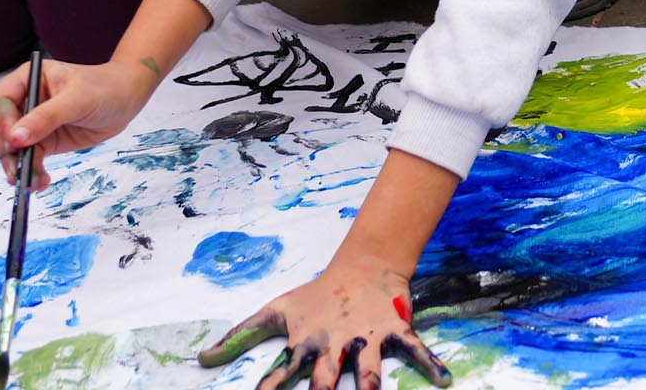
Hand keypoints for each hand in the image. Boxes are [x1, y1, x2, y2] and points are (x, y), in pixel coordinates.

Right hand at [0, 58, 155, 190]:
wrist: (126, 98)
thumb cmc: (104, 88)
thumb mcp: (77, 100)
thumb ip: (46, 117)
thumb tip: (15, 138)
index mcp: (27, 79)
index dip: (2, 121)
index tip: (13, 141)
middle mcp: (25, 100)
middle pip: (0, 129)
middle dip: (7, 151)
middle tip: (17, 170)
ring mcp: (32, 122)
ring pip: (12, 148)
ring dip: (17, 166)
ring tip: (30, 182)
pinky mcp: (44, 140)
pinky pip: (30, 158)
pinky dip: (32, 171)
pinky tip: (39, 182)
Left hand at [197, 253, 451, 388]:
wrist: (362, 266)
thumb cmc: (315, 297)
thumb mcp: (275, 312)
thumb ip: (239, 336)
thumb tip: (200, 358)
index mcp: (305, 344)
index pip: (279, 374)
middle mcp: (334, 345)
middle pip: (324, 379)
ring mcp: (366, 338)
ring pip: (369, 367)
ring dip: (371, 382)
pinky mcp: (394, 329)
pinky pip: (415, 349)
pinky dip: (431, 363)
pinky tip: (445, 380)